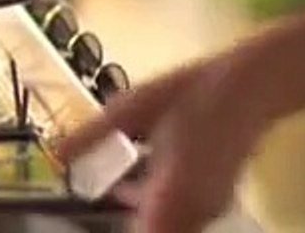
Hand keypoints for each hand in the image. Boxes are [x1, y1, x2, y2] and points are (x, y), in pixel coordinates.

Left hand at [56, 52, 273, 232]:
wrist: (248, 86)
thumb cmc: (188, 93)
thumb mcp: (131, 109)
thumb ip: (92, 135)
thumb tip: (56, 153)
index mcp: (172, 193)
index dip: (131, 230)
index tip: (100, 207)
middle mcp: (194, 210)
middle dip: (131, 221)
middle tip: (107, 187)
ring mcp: (210, 209)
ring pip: (169, 227)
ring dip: (143, 214)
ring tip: (119, 180)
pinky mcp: (218, 200)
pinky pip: (183, 218)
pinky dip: (158, 206)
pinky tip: (145, 173)